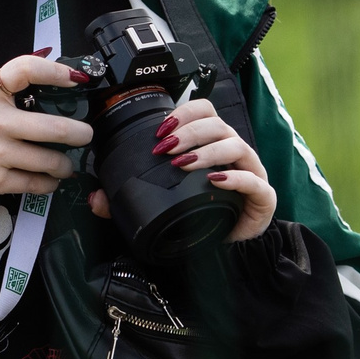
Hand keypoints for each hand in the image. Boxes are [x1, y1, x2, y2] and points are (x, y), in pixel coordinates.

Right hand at [0, 53, 93, 197]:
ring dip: (65, 163)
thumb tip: (67, 78)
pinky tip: (47, 176)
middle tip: (84, 135)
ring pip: (51, 162)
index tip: (77, 80)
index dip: (56, 72)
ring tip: (64, 162)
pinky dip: (49, 182)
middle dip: (80, 134)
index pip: (26, 70)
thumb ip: (21, 80)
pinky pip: (36, 185)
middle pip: (55, 129)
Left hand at [86, 98, 276, 241]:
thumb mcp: (161, 203)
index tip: (160, 129)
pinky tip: (215, 180)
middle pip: (218, 124)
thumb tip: (97, 199)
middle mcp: (234, 153)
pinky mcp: (262, 197)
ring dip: (207, 151)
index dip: (184, 114)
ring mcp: (251, 172)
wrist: (231, 246)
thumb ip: (128, 201)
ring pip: (236, 144)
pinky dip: (234, 178)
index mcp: (213, 144)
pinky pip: (253, 181)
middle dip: (189, 131)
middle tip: (165, 147)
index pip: (205, 111)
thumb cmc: (202, 215)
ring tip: (184, 164)